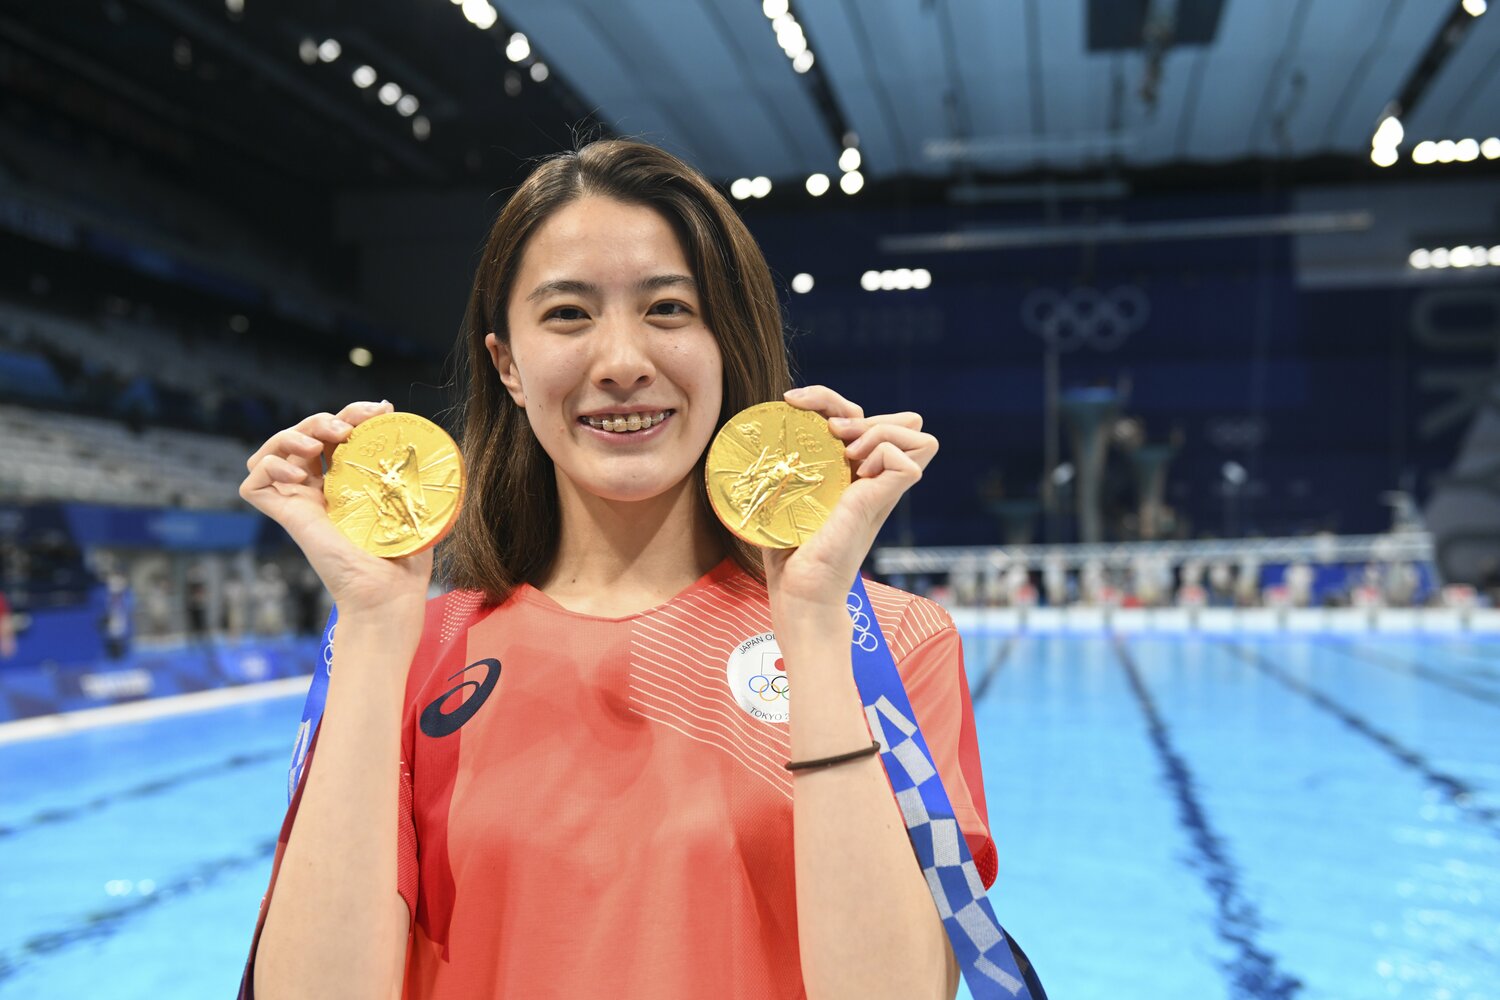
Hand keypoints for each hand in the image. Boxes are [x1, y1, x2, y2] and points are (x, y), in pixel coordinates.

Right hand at [239, 400, 432, 617]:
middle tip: (351, 427)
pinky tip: (298, 475)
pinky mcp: (286, 517)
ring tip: (320, 444)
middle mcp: (321, 489)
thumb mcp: (411, 499)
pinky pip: (253, 483)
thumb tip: (408, 428)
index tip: (382, 410)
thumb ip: (405, 466)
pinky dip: (268, 466)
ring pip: (274, 450)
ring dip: (292, 433)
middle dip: (326, 417)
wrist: (389, 592)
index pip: (340, 434)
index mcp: (350, 482)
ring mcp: (301, 502)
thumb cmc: (405, 555)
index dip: (354, 414)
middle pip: (307, 434)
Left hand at [762, 386, 937, 623]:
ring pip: (915, 430)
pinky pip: (910, 458)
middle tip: (826, 431)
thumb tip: (754, 438)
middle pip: (897, 416)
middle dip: (852, 408)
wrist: (799, 592)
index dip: (829, 399)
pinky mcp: (883, 501)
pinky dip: (882, 451)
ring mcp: (880, 488)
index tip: (792, 404)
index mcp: (850, 472)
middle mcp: (869, 475)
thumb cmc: (787, 552)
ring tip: (844, 448)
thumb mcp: (782, 499)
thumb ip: (780, 471)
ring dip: (876, 427)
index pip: (861, 415)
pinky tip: (854, 470)